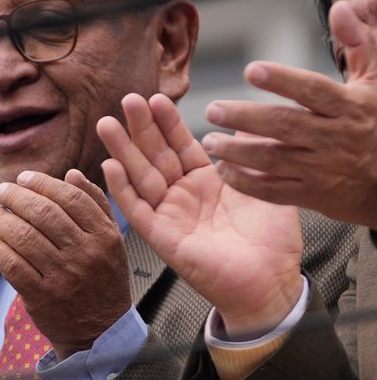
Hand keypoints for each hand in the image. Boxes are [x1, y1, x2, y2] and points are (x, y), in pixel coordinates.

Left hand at [0, 169, 128, 357]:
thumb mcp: (111, 242)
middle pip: (44, 213)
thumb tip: (70, 174)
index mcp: (105, 237)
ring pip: (23, 237)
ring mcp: (63, 277)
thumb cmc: (102, 279)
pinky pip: (11, 264)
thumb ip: (95, 206)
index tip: (22, 179)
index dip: (42, 183)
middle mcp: (86, 254)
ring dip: (0, 220)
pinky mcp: (41, 297)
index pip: (70, 198)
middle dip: (15, 197)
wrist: (100, 332)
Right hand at [99, 92, 301, 337]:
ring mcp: (170, 215)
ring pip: (140, 176)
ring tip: (106, 124)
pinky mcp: (162, 237)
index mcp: (208, 182)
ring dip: (122, 150)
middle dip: (140, 128)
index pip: (182, 144)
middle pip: (155, 155)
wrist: (271, 281)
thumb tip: (248, 121)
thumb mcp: (268, 185)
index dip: (168, 122)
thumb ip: (254, 154)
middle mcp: (184, 195)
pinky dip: (121, 189)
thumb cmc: (274, 241)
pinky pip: (137, 210)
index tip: (156, 98)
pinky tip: (109, 166)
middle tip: (126, 100)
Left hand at [199, 0, 376, 229]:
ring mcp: (323, 167)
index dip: (282, 80)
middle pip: (284, 124)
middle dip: (245, 117)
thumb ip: (358, 44)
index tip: (251, 70)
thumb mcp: (376, 81)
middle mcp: (334, 136)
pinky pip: (274, 190)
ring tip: (209, 141)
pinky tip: (223, 170)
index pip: (312, 90)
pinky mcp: (313, 194)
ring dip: (237, 151)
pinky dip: (246, 183)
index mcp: (348, 105)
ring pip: (274, 158)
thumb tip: (340, 8)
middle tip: (212, 109)